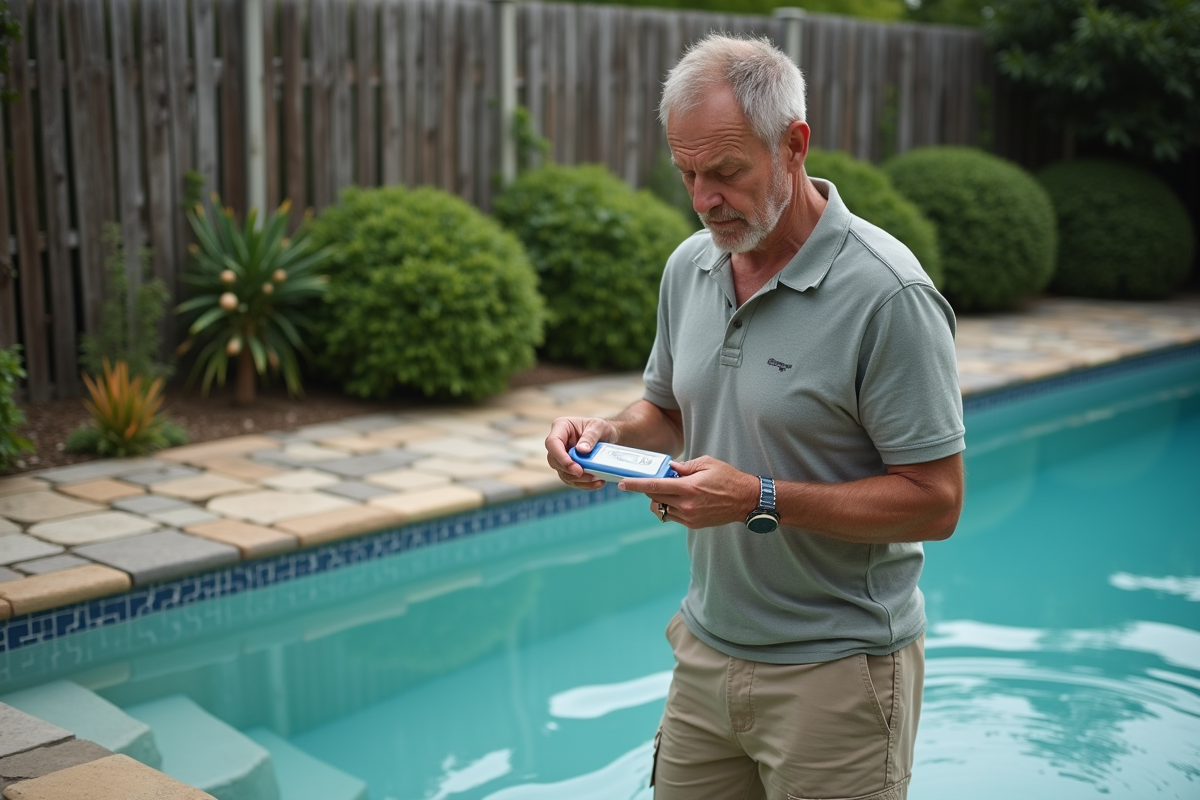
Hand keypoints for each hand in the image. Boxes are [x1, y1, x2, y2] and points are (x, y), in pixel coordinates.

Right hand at [545, 415, 619, 490]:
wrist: (607, 436)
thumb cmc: (600, 428)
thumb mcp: (599, 427)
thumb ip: (590, 436)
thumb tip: (581, 450)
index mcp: (561, 427)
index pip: (552, 443)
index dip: (560, 456)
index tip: (574, 467)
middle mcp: (558, 443)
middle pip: (554, 460)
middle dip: (569, 470)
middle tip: (585, 473)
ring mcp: (562, 457)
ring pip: (562, 473)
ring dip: (578, 479)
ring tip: (596, 478)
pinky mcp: (568, 468)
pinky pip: (572, 479)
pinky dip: (584, 483)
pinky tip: (597, 482)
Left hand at [619, 456, 758, 528]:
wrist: (745, 500)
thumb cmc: (727, 478)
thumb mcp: (706, 463)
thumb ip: (684, 466)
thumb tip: (668, 468)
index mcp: (688, 487)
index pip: (654, 486)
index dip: (636, 485)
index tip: (622, 484)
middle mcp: (686, 504)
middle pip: (655, 498)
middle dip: (650, 489)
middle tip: (655, 480)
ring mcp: (689, 517)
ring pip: (662, 508)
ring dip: (661, 499)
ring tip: (673, 490)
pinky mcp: (692, 524)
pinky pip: (672, 516)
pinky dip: (671, 507)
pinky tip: (682, 499)